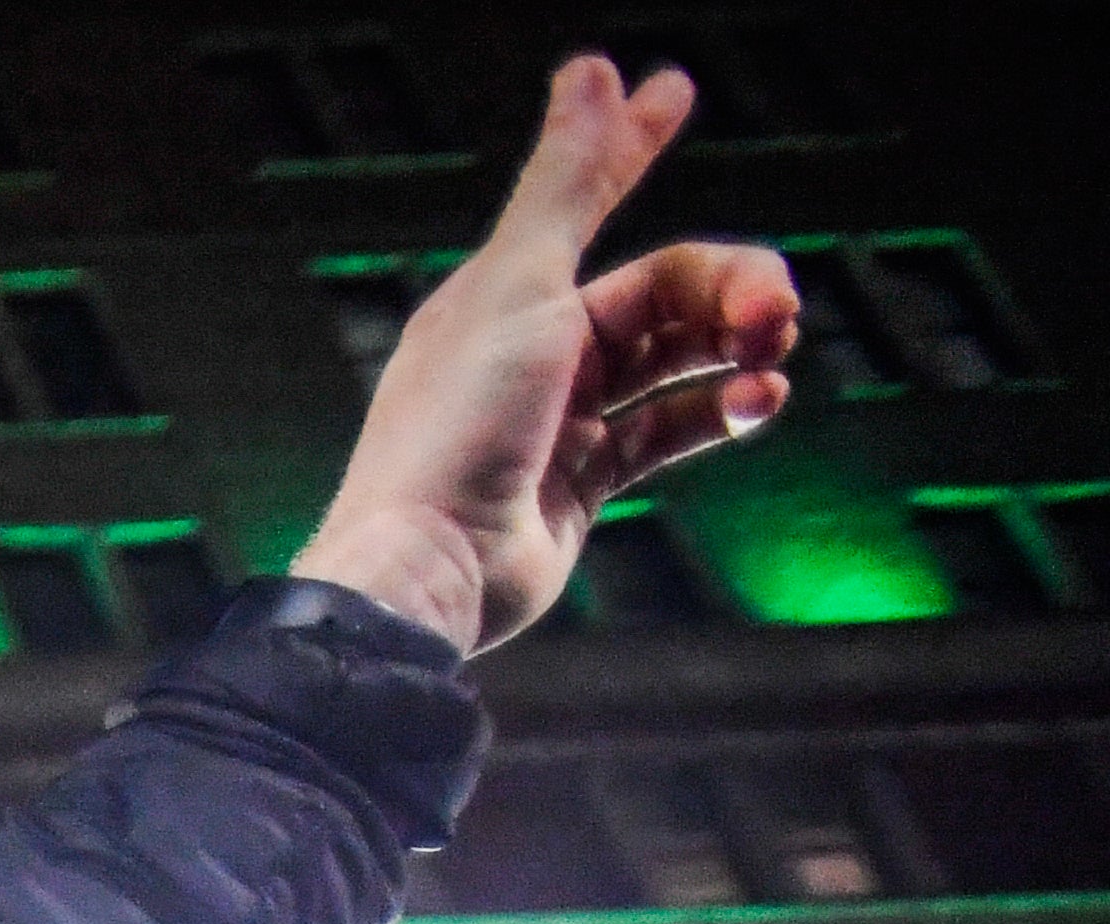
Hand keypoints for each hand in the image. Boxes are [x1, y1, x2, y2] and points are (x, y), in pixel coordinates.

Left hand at [293, 60, 797, 652]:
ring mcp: (559, 420)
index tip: (675, 88)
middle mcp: (529, 352)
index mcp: (499, 296)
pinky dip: (723, 410)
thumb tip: (594, 68)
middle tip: (779, 307)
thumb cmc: (457, 427)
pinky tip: (762, 400)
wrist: (429, 570)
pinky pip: (674, 430)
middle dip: (732, 287)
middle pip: (662, 291)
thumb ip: (570, 183)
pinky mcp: (584, 484)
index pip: (587, 200)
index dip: (631, 145)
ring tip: (775, 352)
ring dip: (738, 346)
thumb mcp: (519, 287)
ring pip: (678, 359)